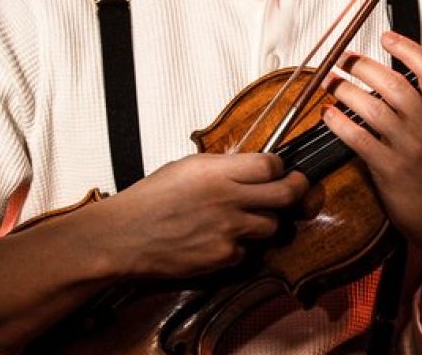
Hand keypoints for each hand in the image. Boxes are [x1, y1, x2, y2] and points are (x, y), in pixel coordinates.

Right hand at [97, 151, 307, 278]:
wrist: (123, 237)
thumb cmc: (149, 199)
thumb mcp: (186, 167)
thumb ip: (223, 167)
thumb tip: (251, 167)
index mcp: (219, 172)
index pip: (272, 165)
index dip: (280, 166)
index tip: (279, 169)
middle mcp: (229, 199)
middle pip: (287, 194)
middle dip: (298, 189)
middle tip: (298, 188)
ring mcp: (229, 230)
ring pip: (272, 226)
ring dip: (265, 221)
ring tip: (245, 219)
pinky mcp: (224, 257)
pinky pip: (247, 251)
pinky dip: (239, 247)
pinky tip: (219, 240)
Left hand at [322, 31, 421, 341]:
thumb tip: (407, 87)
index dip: (407, 48)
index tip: (386, 38)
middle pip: (394, 82)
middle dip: (363, 65)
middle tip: (344, 60)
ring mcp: (409, 147)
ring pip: (372, 105)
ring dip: (345, 89)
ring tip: (330, 83)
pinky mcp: (389, 169)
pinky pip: (358, 137)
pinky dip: (339, 121)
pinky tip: (329, 115)